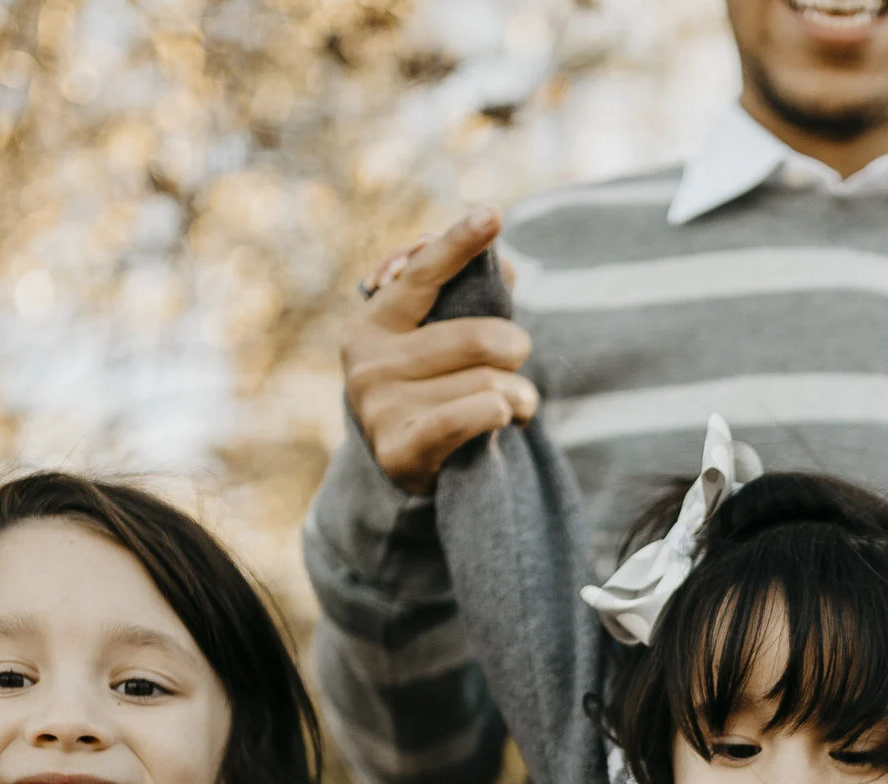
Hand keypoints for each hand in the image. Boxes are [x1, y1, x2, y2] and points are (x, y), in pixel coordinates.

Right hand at [344, 208, 538, 492]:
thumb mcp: (438, 338)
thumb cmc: (431, 388)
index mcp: (374, 322)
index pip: (422, 274)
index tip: (493, 215)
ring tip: (515, 402)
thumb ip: (468, 295)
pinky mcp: (399, 450)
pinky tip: (504, 419)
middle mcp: (367, 362)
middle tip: (516, 360)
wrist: (406, 465)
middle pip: (478, 338)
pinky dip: (504, 414)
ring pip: (489, 382)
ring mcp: (378, 408)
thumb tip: (501, 263)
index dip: (459, 244)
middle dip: (514, 350)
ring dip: (521, 394)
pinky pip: (477, 414)